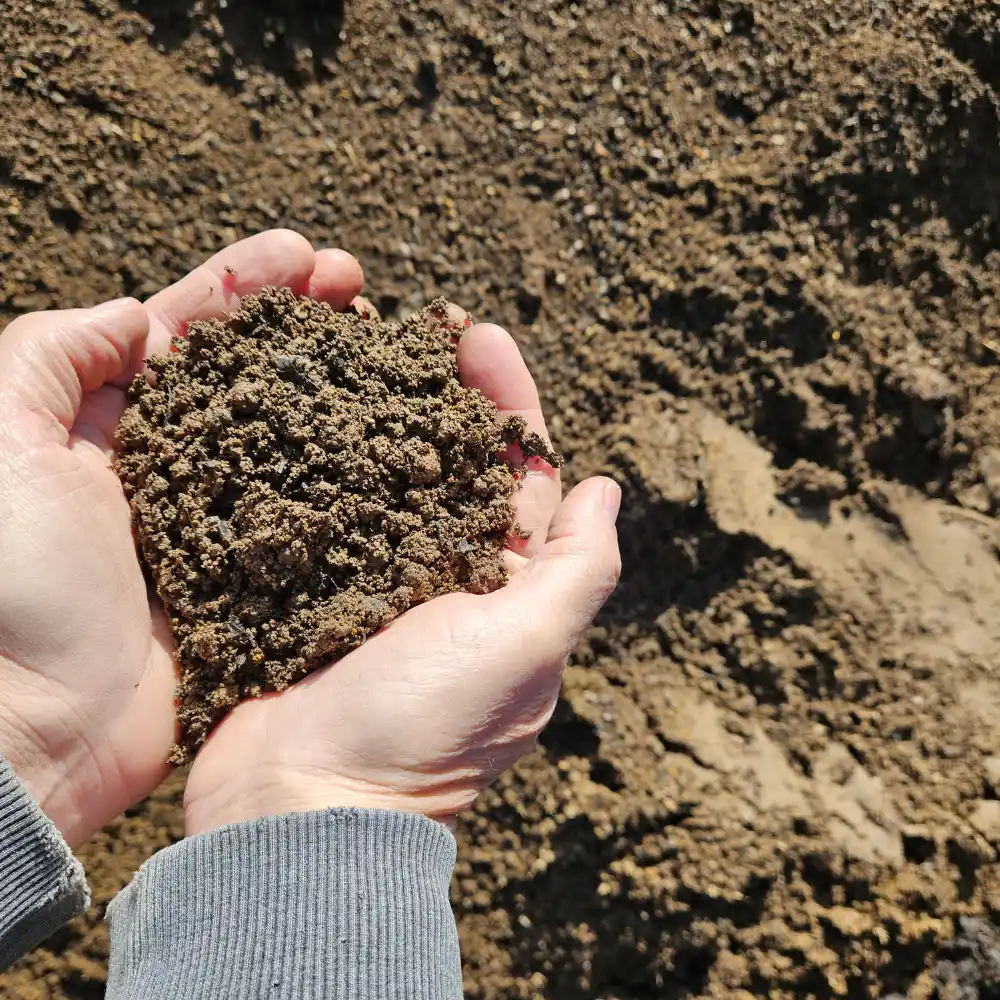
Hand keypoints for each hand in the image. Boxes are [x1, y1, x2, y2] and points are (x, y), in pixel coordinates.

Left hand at [0, 231, 363, 847]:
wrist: (36, 730)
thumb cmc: (7, 588)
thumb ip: (49, 356)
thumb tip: (137, 317)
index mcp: (101, 422)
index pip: (184, 329)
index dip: (246, 285)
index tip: (307, 256)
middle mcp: (164, 462)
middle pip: (247, 371)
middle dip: (303, 321)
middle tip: (362, 288)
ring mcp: (213, 518)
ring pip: (285, 432)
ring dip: (333, 385)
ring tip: (386, 348)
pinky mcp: (247, 574)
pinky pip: (304, 509)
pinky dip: (345, 473)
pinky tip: (387, 447)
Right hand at [185, 312, 621, 833]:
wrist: (300, 806)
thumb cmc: (424, 728)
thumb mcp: (526, 647)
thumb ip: (577, 569)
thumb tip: (608, 489)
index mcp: (505, 591)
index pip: (519, 477)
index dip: (507, 405)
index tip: (480, 337)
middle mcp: (442, 582)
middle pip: (449, 464)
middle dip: (439, 394)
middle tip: (415, 324)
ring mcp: (370, 584)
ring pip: (381, 479)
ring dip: (376, 415)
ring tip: (356, 347)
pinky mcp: (307, 591)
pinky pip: (317, 511)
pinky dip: (314, 462)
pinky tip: (296, 411)